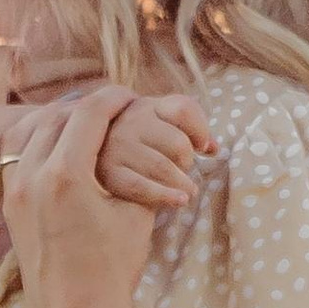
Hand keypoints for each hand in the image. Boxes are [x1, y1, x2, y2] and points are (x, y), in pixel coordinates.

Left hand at [0, 83, 175, 307]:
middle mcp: (32, 176)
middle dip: (88, 105)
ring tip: (88, 121)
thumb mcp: (135, 213)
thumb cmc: (114, 267)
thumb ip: (137, 167)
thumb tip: (144, 137)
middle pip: (59, 115)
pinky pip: (18, 153)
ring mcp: (15, 190)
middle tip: (113, 106)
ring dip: (62, 119)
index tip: (131, 96)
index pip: (89, 113)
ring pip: (33, 131)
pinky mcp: (9, 204)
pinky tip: (61, 143)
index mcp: (66, 175)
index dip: (114, 98)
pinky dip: (40, 139)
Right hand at [91, 91, 215, 210]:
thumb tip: (214, 148)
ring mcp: (115, 146)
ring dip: (181, 182)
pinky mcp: (107, 174)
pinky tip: (179, 201)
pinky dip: (165, 196)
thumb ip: (191, 131)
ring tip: (186, 191)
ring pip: (163, 167)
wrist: (94, 168)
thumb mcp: (163, 130)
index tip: (202, 146)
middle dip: (187, 161)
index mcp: (146, 106)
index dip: (200, 130)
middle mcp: (128, 121)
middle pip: (178, 143)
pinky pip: (142, 188)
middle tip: (182, 170)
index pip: (183, 109)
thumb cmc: (141, 150)